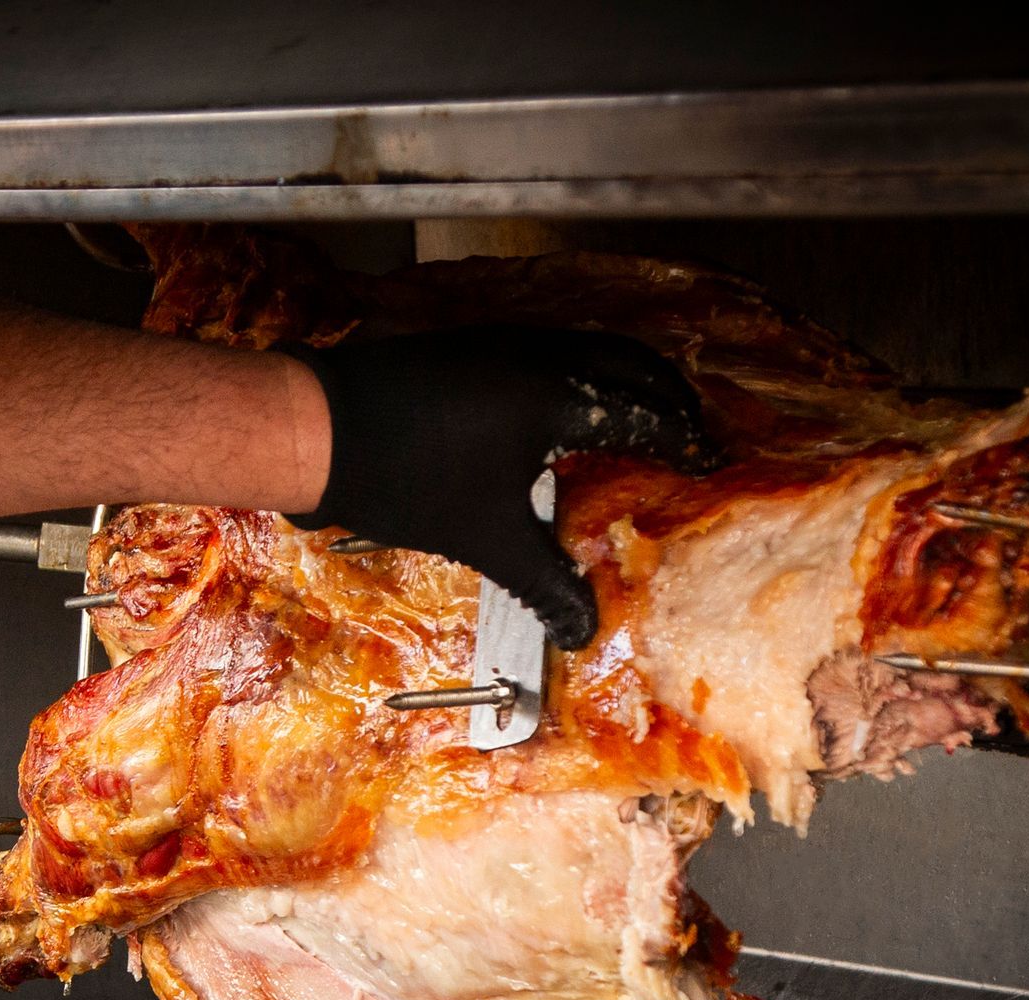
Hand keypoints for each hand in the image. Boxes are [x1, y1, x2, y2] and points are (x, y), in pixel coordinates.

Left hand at [286, 325, 712, 648]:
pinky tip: (573, 411)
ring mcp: (504, 340)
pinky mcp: (472, 344)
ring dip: (629, 380)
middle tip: (693, 433)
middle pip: (632, 365)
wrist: (319, 428)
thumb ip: (544, 582)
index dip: (684, 440)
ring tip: (646, 418)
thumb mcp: (486, 538)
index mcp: (559, 395)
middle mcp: (541, 354)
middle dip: (670, 398)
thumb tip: (582, 630)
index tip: (709, 461)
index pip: (646, 415)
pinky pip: (555, 350)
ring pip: (592, 350)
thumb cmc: (406, 478)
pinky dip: (587, 373)